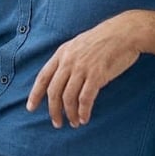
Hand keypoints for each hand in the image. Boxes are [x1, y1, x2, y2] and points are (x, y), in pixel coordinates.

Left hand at [26, 13, 140, 128]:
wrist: (124, 32)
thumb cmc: (103, 40)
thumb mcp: (77, 45)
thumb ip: (67, 60)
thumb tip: (61, 79)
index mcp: (62, 53)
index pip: (43, 77)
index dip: (35, 94)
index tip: (30, 108)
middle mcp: (68, 61)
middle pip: (54, 91)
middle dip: (53, 110)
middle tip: (57, 123)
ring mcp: (82, 68)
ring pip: (68, 97)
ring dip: (70, 114)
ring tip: (74, 123)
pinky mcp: (97, 75)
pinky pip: (85, 98)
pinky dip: (83, 111)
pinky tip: (84, 118)